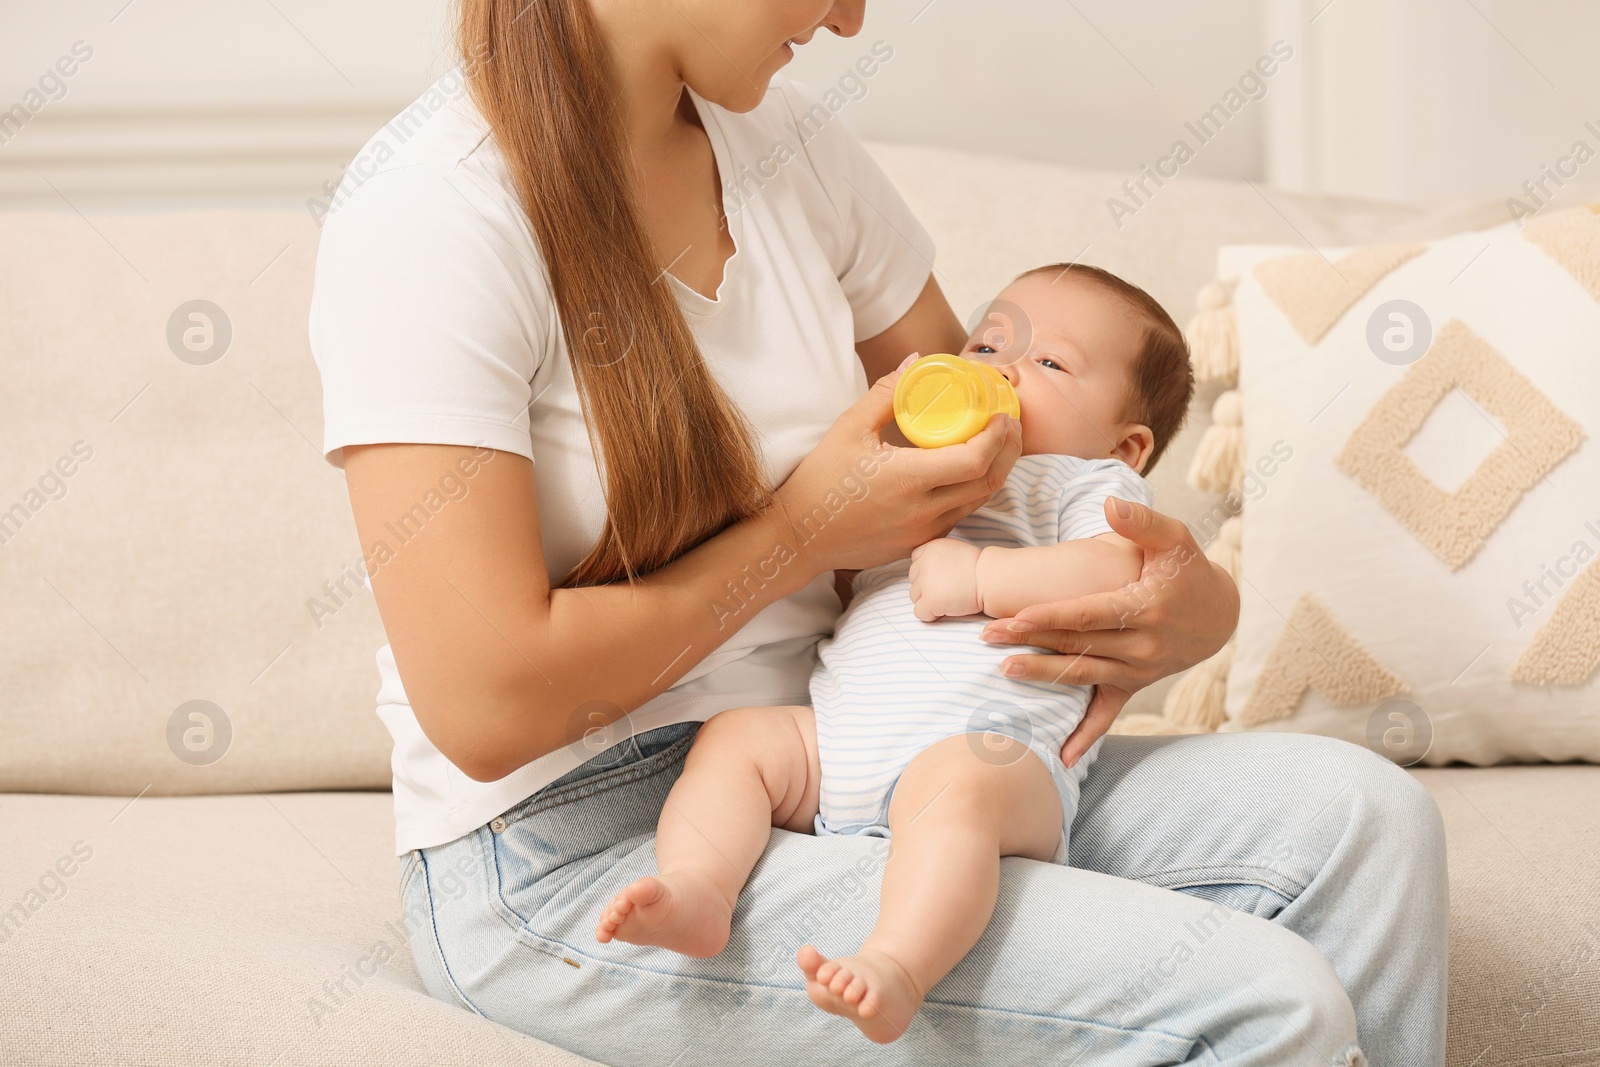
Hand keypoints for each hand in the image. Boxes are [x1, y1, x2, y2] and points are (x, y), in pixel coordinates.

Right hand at [773, 354, 1020, 573]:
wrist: (800, 536)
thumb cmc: (820, 480)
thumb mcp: (848, 428)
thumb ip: (886, 393)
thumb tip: (916, 362)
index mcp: (907, 478)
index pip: (974, 460)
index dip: (997, 437)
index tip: (1002, 415)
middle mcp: (922, 510)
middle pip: (988, 483)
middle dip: (1008, 452)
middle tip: (1010, 425)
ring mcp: (922, 532)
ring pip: (978, 503)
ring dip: (995, 473)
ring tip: (998, 445)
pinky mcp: (918, 545)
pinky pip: (958, 517)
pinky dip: (972, 492)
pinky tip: (969, 472)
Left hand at [908, 538, 982, 620]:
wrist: (991, 580)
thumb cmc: (978, 569)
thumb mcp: (953, 551)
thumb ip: (936, 558)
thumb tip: (926, 573)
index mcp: (930, 548)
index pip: (915, 561)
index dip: (926, 572)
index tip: (942, 577)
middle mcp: (924, 563)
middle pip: (913, 580)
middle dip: (926, 587)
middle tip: (948, 589)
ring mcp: (925, 582)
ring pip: (914, 597)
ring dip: (928, 600)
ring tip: (949, 598)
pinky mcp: (930, 600)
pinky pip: (919, 613)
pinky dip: (930, 614)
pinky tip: (945, 609)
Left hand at [980, 497, 1237, 765]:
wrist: (1220, 615)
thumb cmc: (1188, 569)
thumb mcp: (1174, 538)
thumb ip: (1141, 521)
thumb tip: (1110, 502)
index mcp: (1145, 607)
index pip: (1089, 614)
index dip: (1051, 616)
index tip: (1015, 616)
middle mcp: (1142, 645)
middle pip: (1078, 644)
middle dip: (1030, 641)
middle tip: (986, 637)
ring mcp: (1139, 670)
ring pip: (1083, 676)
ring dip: (1043, 675)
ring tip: (1003, 671)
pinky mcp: (1136, 685)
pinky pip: (1108, 714)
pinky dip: (1085, 735)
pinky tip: (1061, 757)